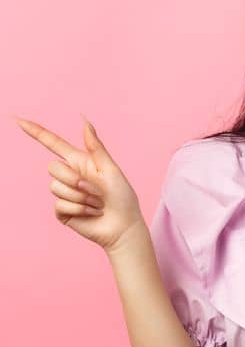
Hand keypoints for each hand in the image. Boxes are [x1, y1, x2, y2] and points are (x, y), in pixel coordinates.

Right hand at [14, 115, 143, 252]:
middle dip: (75, 180)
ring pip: (56, 187)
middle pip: (53, 167)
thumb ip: (95, 147)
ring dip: (81, 197)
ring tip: (98, 204)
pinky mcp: (62, 211)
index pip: (53, 144)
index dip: (36, 132)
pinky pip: (59, 205)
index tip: (18, 120)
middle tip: (97, 191)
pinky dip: (79, 209)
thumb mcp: (111, 169)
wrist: (123, 226)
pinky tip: (92, 213)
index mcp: (81, 162)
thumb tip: (84, 121)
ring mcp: (64, 193)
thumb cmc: (122, 197)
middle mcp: (70, 176)